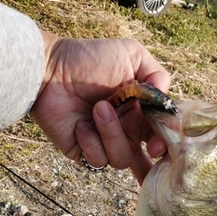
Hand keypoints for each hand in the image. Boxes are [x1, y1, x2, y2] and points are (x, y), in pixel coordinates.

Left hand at [30, 32, 169, 182]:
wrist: (50, 70)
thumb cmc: (89, 60)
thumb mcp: (131, 55)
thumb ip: (157, 73)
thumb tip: (165, 96)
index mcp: (140, 113)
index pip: (161, 135)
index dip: (166, 143)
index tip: (162, 140)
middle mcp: (126, 132)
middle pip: (149, 157)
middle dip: (152, 153)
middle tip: (151, 147)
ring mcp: (105, 144)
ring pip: (123, 159)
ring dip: (112, 133)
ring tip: (98, 108)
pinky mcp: (85, 153)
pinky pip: (98, 160)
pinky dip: (91, 142)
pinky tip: (80, 124)